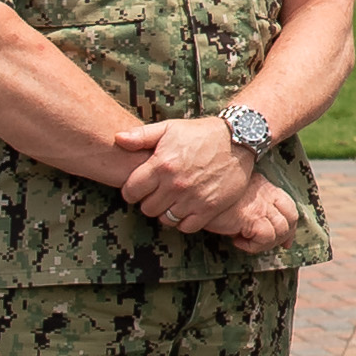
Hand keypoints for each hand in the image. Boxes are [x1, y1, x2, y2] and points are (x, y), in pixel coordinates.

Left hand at [110, 113, 259, 229]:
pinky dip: (184, 221)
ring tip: (172, 200)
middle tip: (157, 193)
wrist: (238, 140)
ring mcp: (193, 198)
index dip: (131, 191)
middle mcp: (176, 184)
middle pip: (147, 208)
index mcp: (162, 165)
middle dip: (148, 201)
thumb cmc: (200, 133)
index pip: (131, 191)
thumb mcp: (169, 128)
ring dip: (166, 212)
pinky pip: (186, 226)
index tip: (139, 187)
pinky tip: (186, 208)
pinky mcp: (209, 208)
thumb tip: (117, 139)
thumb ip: (141, 135)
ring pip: (165, 219)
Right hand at [215, 177, 302, 253]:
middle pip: (291, 218)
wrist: (196, 188)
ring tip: (246, 243)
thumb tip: (255, 226)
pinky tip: (236, 241)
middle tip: (267, 245)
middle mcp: (266, 195)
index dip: (291, 225)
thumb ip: (248, 202)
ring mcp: (260, 206)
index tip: (285, 240)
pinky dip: (253, 245)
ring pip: (281, 231)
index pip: (289, 205)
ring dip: (265, 244)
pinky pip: (265, 237)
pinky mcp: (251, 217)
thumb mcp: (234, 193)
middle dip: (284, 237)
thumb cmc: (210, 192)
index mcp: (264, 187)